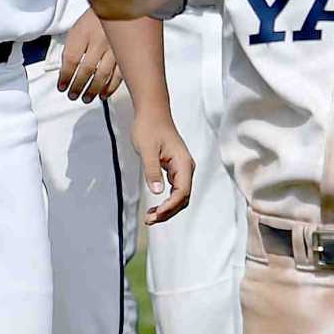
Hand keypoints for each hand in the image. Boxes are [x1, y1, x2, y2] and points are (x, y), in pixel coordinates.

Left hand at [57, 9, 121, 100]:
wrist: (117, 7)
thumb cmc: (94, 21)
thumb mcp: (77, 30)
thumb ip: (71, 50)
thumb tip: (65, 73)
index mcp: (84, 32)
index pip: (71, 59)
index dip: (65, 76)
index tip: (62, 86)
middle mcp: (99, 40)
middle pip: (87, 69)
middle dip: (78, 86)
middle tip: (73, 95)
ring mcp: (115, 47)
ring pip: (103, 74)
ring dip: (93, 90)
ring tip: (86, 98)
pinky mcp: (126, 53)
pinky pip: (119, 75)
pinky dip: (110, 87)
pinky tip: (103, 94)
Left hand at [133, 107, 193, 223]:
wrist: (152, 112)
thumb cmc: (149, 127)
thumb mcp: (147, 149)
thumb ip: (152, 170)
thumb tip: (157, 192)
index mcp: (183, 163)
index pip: (182, 192)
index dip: (170, 206)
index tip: (156, 214)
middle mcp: (186, 168)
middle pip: (183, 199)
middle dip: (168, 212)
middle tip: (149, 220)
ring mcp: (182, 169)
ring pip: (179, 197)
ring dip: (167, 209)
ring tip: (150, 217)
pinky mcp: (175, 170)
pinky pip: (175, 191)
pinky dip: (166, 202)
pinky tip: (154, 208)